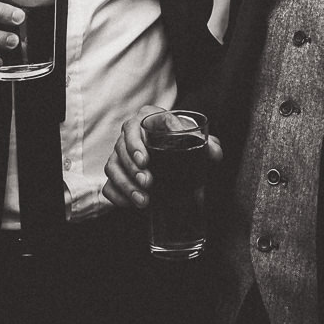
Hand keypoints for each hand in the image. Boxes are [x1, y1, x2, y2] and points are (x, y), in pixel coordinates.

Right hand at [102, 109, 222, 210]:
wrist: (171, 145)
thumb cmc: (180, 136)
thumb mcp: (193, 135)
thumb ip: (207, 143)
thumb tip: (215, 154)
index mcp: (145, 118)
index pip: (133, 127)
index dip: (135, 145)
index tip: (144, 161)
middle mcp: (128, 134)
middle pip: (120, 150)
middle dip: (132, 169)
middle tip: (147, 182)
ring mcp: (119, 154)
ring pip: (112, 168)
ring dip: (125, 185)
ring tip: (143, 200)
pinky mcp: (116, 173)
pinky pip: (108, 185)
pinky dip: (117, 196)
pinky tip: (130, 204)